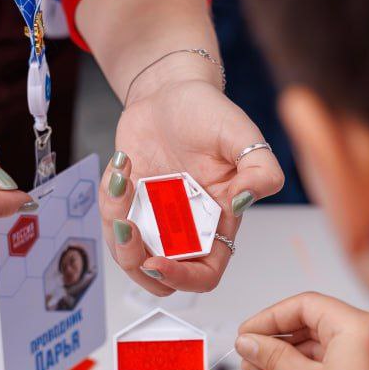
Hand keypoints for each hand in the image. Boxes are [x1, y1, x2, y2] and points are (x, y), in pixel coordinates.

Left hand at [102, 77, 283, 294]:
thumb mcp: (243, 135)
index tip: (157, 262)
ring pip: (128, 254)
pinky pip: (110, 223)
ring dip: (115, 226)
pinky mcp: (128, 205)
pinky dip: (108, 201)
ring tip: (120, 180)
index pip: (204, 275)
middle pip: (157, 276)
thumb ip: (260, 170)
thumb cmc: (208, 113)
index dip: (181, 279)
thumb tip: (245, 202)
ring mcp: (154, 219)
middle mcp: (185, 228)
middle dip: (134, 258)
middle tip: (127, 225)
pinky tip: (121, 166)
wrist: (169, 90)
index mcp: (218, 222)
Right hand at [236, 293, 368, 369]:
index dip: (270, 317)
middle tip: (248, 356)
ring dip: (285, 358)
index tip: (247, 333)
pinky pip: (328, 365)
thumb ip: (273, 358)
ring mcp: (367, 358)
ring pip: (317, 347)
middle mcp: (365, 336)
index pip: (305, 305)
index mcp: (356, 326)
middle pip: (311, 324)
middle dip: (275, 341)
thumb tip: (249, 342)